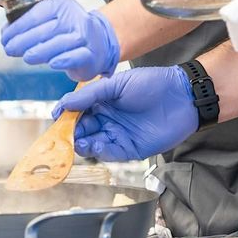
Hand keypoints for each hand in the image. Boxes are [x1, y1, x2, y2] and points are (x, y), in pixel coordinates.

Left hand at [1, 0, 119, 80]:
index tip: (4, 37)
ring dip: (41, 51)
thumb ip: (30, 25)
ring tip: (26, 57)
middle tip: (9, 49)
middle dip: (24, 40)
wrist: (99, 44)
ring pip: (60, 42)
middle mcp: (75, 17)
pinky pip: (77, 56)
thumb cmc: (68, 33)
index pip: (37, 13)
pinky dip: (64, 59)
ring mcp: (85, 35)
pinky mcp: (92, 54)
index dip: (18, 26)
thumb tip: (6, 33)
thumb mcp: (50, 22)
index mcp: (62, 5)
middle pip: (47, 29)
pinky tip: (53, 63)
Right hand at [53, 66, 197, 161]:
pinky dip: (102, 152)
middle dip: (71, 134)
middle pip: (83, 131)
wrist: (182, 95)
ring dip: (84, 145)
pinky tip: (97, 145)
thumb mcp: (117, 83)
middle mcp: (108, 120)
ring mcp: (120, 135)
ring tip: (79, 141)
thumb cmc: (152, 84)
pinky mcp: (132, 149)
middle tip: (63, 136)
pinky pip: (112, 154)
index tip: (55, 118)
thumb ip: (90, 94)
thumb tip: (64, 104)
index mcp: (103, 102)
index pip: (78, 112)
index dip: (65, 116)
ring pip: (94, 145)